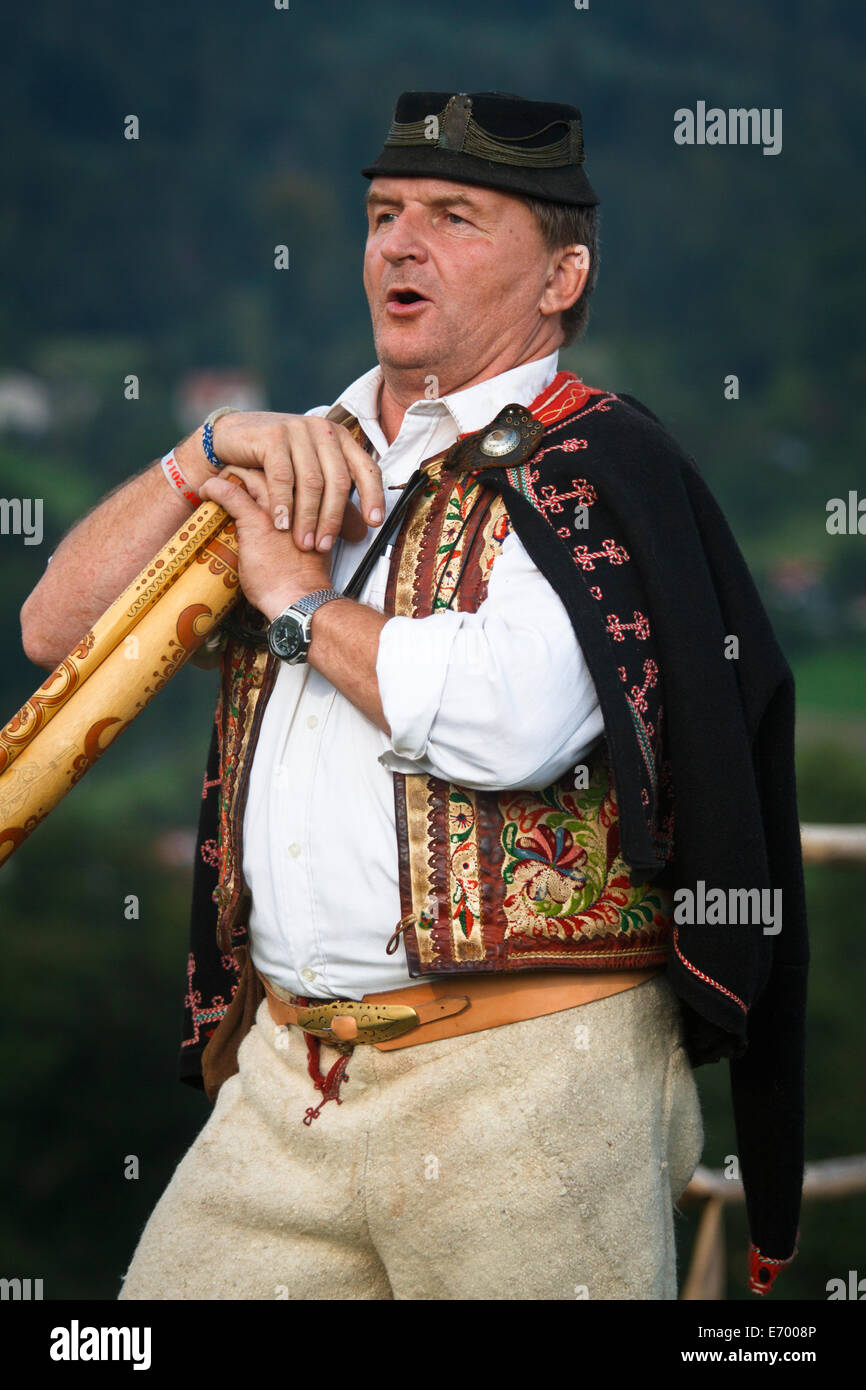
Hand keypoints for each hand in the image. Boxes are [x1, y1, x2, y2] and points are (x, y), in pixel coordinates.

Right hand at [175, 411, 384, 555]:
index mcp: (340, 439)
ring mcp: (298, 430)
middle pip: (338, 481)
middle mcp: (323, 431)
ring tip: (303, 543)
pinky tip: (280, 525)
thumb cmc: (275, 462)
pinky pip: (282, 477)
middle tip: (324, 546)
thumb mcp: (309, 479)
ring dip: (308, 517)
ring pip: (311, 482)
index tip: (374, 523)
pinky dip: (282, 504)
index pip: (366, 468)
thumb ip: (334, 502)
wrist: (231, 438)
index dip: (373, 496)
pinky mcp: (273, 436)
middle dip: (332, 519)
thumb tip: (361, 533)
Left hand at [198, 472, 334, 621]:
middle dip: (250, 466)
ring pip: (251, 473)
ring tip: (221, 480)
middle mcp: (295, 500)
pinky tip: (206, 490)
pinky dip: (214, 487)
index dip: (269, 471)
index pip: (289, 473)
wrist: (301, 600)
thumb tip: (286, 532)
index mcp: (308, 505)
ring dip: (232, 473)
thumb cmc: (304, 581)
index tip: (256, 479)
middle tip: (234, 476)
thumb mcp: (308, 546)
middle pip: (271, 467)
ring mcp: (275, 508)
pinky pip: (230, 492)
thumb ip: (298, 531)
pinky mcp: (256, 521)